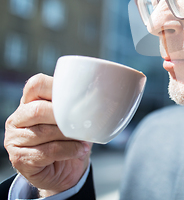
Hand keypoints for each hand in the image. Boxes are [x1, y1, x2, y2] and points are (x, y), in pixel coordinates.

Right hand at [4, 74, 91, 196]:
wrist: (66, 170)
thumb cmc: (71, 139)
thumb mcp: (76, 118)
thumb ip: (78, 105)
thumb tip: (97, 96)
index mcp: (30, 102)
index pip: (36, 85)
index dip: (57, 89)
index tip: (77, 98)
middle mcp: (18, 119)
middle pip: (38, 109)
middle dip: (64, 117)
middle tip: (81, 124)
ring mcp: (14, 139)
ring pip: (44, 132)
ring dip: (70, 137)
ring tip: (83, 140)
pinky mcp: (18, 158)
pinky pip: (47, 152)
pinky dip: (69, 150)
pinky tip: (79, 150)